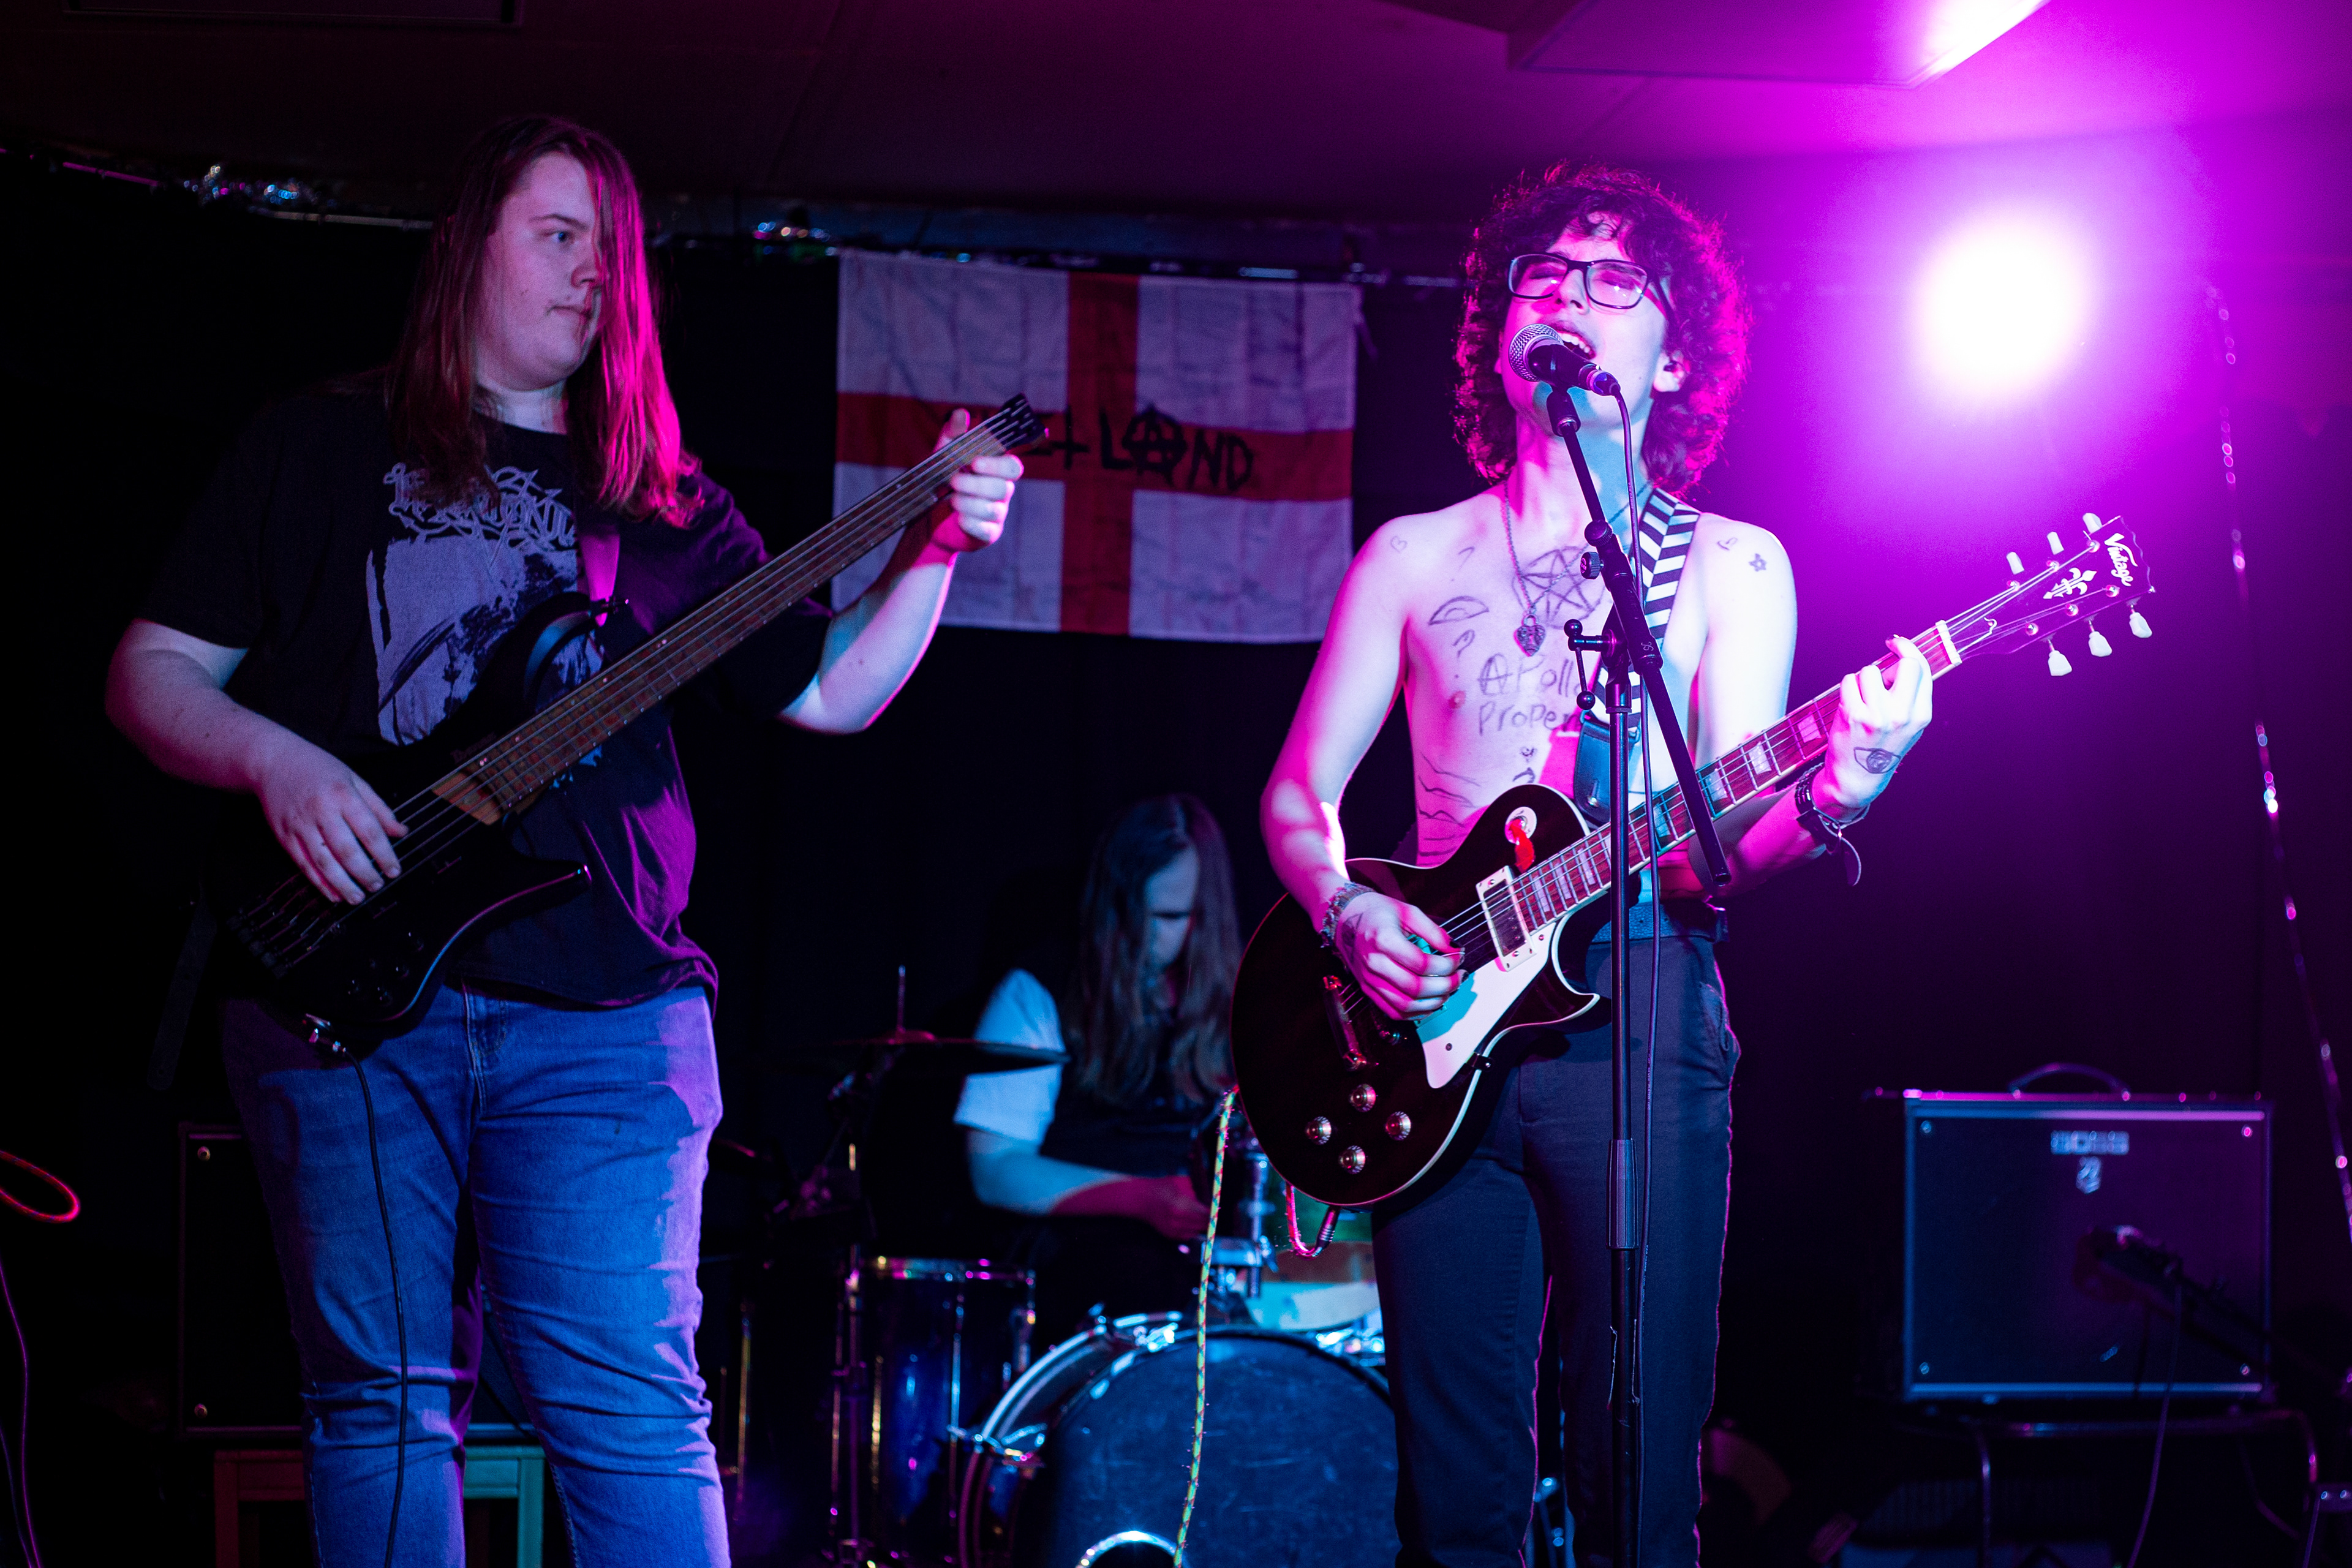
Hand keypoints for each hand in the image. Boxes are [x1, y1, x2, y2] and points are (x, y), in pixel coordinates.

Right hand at [254, 734, 406, 903]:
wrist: (273, 761)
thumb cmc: (319, 769)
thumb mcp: (354, 779)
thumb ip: (379, 808)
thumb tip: (402, 832)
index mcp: (343, 795)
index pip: (370, 831)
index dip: (385, 854)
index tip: (395, 870)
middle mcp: (321, 811)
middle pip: (347, 850)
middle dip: (365, 873)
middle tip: (377, 886)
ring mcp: (300, 825)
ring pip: (324, 862)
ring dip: (342, 884)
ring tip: (358, 897)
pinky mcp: (284, 835)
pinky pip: (303, 864)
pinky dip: (319, 882)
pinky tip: (333, 894)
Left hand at [927, 409, 1020, 554]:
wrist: (930, 518)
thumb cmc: (943, 482)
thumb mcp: (944, 456)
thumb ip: (953, 435)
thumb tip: (961, 413)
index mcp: (996, 471)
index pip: (1013, 467)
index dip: (997, 466)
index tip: (974, 463)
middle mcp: (1002, 492)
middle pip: (1003, 489)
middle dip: (975, 484)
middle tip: (953, 481)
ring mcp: (997, 514)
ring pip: (993, 509)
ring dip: (969, 503)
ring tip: (951, 500)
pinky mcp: (988, 534)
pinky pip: (986, 530)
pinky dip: (970, 523)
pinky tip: (958, 518)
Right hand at [1127, 1172, 1211, 1239]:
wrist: (1141, 1199)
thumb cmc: (1161, 1187)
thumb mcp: (1179, 1182)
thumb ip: (1195, 1189)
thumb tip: (1210, 1198)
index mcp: (1181, 1205)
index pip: (1205, 1213)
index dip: (1213, 1211)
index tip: (1218, 1208)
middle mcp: (1177, 1220)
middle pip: (1203, 1224)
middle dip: (1209, 1219)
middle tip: (1214, 1214)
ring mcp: (1173, 1229)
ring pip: (1197, 1231)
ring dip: (1201, 1225)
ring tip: (1203, 1217)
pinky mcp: (1169, 1235)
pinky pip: (1188, 1235)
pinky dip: (1192, 1230)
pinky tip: (1192, 1221)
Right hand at [1335, 891, 1461, 1019]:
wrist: (1345, 918)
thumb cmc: (1376, 913)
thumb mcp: (1408, 911)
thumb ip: (1433, 931)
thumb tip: (1454, 948)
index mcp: (1383, 939)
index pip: (1421, 963)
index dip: (1446, 964)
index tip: (1457, 958)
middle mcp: (1374, 962)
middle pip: (1415, 987)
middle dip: (1445, 986)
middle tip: (1458, 977)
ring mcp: (1369, 979)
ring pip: (1405, 1005)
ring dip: (1433, 1002)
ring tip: (1447, 991)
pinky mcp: (1368, 989)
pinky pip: (1393, 1012)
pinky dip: (1416, 1013)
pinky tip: (1430, 1003)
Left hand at [1820, 634, 1933, 814]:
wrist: (1858, 778)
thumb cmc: (1881, 746)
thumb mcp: (1908, 726)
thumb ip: (1910, 695)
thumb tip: (1902, 658)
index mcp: (1921, 715)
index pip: (1923, 670)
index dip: (1910, 650)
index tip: (1898, 643)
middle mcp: (1903, 715)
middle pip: (1906, 664)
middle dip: (1893, 656)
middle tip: (1881, 663)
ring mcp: (1878, 715)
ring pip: (1870, 671)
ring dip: (1863, 679)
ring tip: (1862, 699)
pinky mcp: (1854, 715)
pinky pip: (1850, 681)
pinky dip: (1848, 688)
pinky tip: (1850, 705)